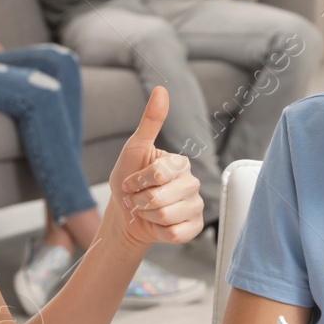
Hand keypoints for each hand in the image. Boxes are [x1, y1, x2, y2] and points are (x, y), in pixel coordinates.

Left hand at [107, 87, 202, 248]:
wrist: (127, 215)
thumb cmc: (129, 179)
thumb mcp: (134, 149)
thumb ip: (150, 121)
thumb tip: (162, 89)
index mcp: (181, 163)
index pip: (157, 174)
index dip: (137, 181)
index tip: (130, 183)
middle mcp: (192, 183)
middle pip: (161, 198)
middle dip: (140, 201)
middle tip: (138, 199)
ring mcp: (196, 205)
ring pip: (167, 216)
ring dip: (147, 216)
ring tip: (146, 211)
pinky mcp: (194, 227)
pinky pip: (175, 233)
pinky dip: (159, 231)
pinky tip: (157, 224)